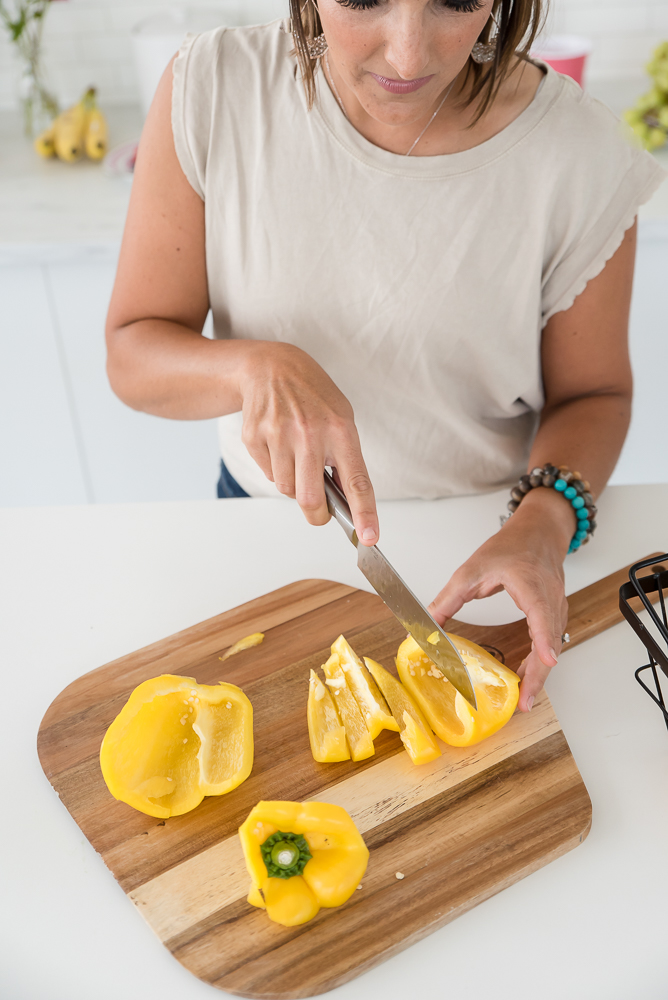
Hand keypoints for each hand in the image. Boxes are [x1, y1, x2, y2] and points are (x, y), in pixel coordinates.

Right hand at [239, 342, 378, 543]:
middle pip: (310, 499)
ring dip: (294, 485)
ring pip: (287, 489)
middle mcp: (310, 433)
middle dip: (316, 515)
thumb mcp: (341, 418)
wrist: (272, 367)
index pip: (356, 481)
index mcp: (340, 430)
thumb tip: (345, 502)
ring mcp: (279, 435)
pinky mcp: (255, 437)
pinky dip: (276, 469)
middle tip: (320, 512)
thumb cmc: (313, 396)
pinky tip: (279, 444)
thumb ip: (345, 459)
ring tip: (297, 457)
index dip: (364, 514)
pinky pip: (268, 475)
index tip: (370, 537)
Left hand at [427, 488, 572, 710]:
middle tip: (524, 702)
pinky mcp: (554, 613)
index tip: (546, 661)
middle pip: (550, 642)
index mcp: (532, 584)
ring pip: (553, 645)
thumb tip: (426, 625)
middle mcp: (550, 599)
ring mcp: (557, 607)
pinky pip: (551, 641)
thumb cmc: (512, 545)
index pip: (542, 615)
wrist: (539, 531)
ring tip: (524, 698)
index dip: (544, 640)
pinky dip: (540, 660)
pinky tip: (526, 674)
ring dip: (539, 672)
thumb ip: (449, 598)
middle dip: (538, 674)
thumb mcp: (472, 569)